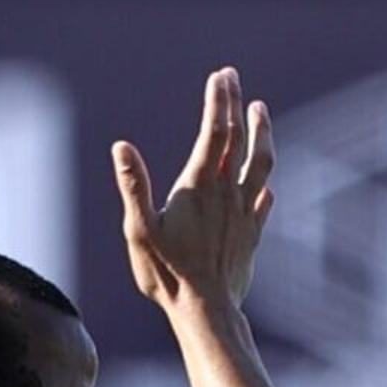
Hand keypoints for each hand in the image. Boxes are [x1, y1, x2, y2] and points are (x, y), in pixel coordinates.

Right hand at [111, 66, 272, 318]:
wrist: (206, 311)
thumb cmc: (167, 273)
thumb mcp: (139, 230)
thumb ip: (133, 187)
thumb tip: (121, 148)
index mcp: (200, 185)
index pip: (215, 131)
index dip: (218, 101)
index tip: (220, 76)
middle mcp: (228, 193)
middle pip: (238, 137)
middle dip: (235, 103)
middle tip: (232, 77)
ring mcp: (244, 212)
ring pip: (261, 163)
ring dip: (262, 133)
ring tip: (261, 110)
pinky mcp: (252, 234)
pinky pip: (263, 201)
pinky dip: (264, 183)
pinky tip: (265, 184)